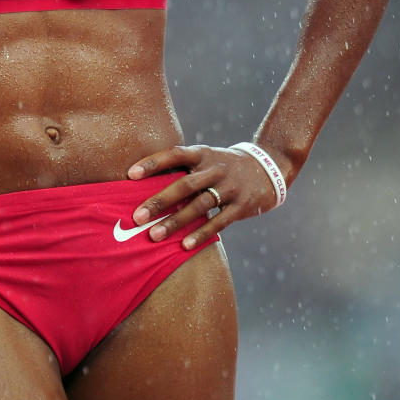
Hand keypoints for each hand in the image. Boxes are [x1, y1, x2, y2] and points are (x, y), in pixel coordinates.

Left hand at [127, 143, 286, 249]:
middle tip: (136, 216)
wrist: (268, 167)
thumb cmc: (223, 166)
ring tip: (154, 235)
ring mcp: (230, 187)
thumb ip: (182, 169)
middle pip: (184, 184)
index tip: (130, 175)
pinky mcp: (242, 206)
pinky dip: (201, 234)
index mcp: (203, 154)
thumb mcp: (206, 159)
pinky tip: (184, 246)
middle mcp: (215, 168)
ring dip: (175, 221)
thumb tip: (142, 185)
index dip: (153, 163)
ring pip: (199, 205)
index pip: (175, 154)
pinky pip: (219, 221)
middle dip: (159, 201)